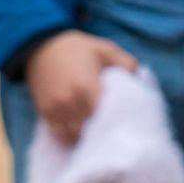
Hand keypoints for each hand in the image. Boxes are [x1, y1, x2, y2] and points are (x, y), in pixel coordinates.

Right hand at [24, 29, 136, 143]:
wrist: (42, 45)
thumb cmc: (77, 48)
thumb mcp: (105, 48)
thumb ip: (125, 62)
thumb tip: (140, 78)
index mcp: (86, 87)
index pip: (103, 116)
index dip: (113, 121)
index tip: (121, 121)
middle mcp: (70, 101)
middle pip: (89, 129)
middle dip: (100, 131)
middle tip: (110, 130)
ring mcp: (55, 108)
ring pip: (73, 135)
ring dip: (84, 136)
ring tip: (94, 132)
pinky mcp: (45, 112)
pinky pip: (59, 134)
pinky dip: (70, 137)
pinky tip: (79, 132)